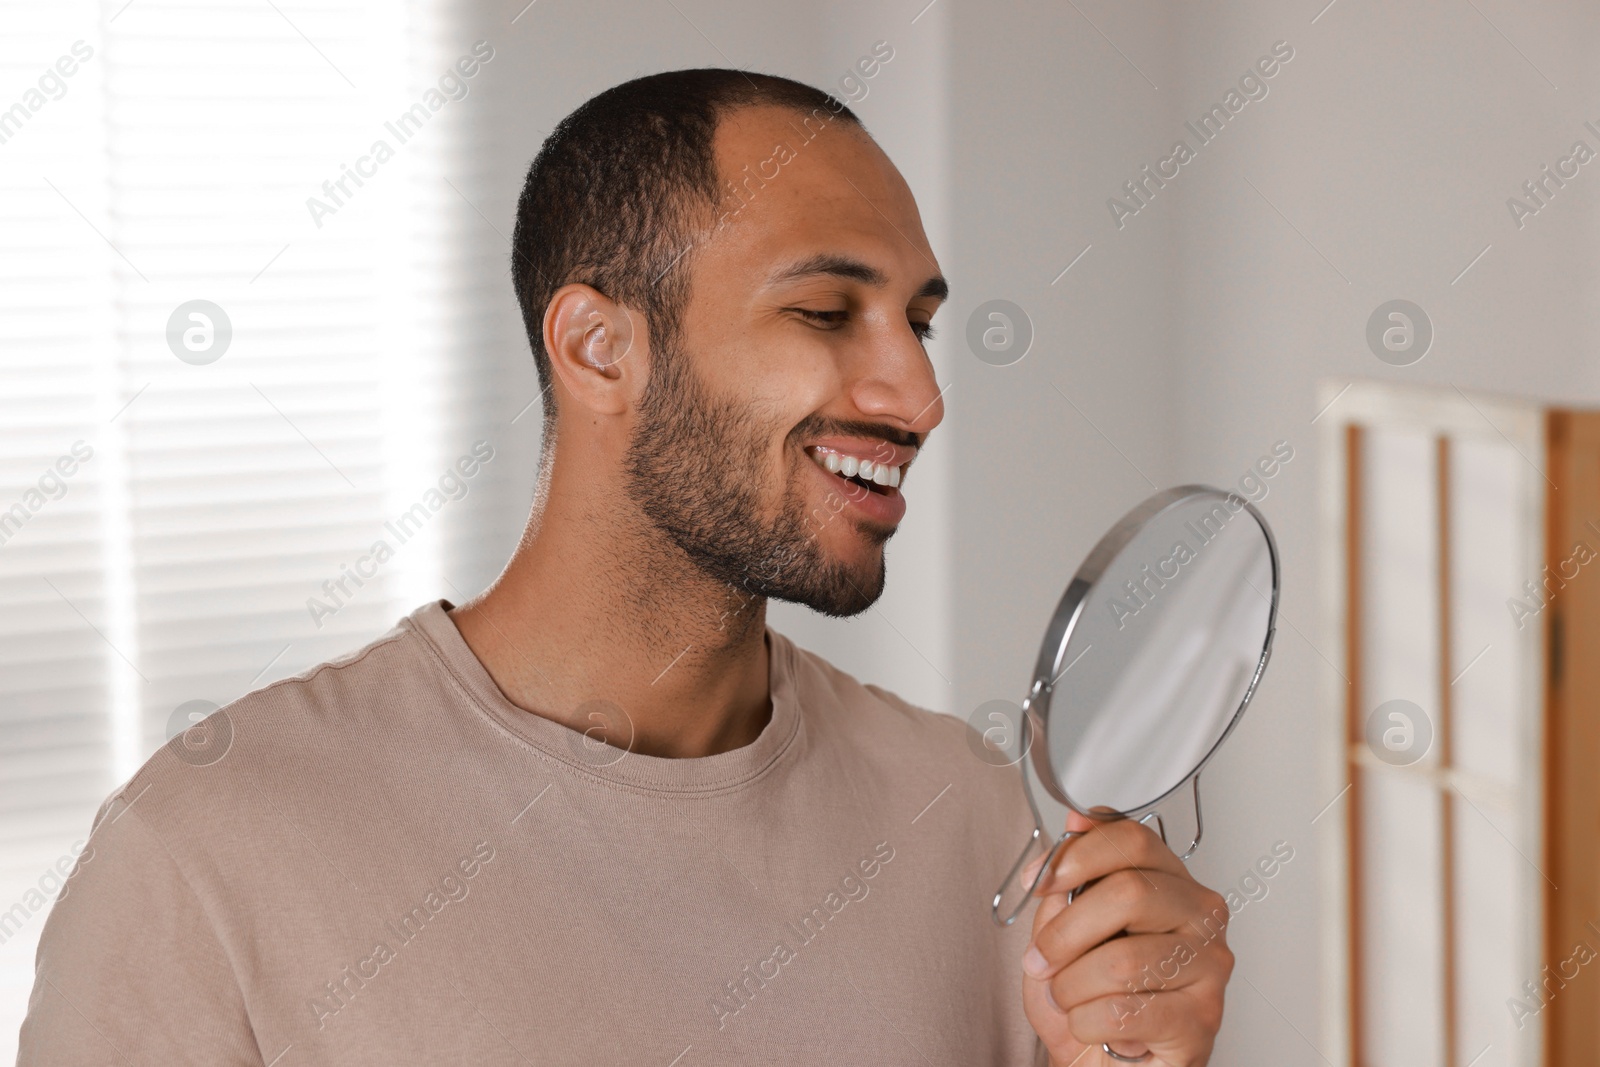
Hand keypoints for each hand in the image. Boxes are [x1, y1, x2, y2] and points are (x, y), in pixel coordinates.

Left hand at [1019, 811, 1232, 1065]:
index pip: (1134, 839)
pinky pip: (1124, 1011)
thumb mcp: (1065, 930)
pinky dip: (1087, 1022)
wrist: (1103, 1063)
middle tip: (1042, 960)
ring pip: (1122, 960)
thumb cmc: (1090, 998)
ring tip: (1070, 999)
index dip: (1079, 855)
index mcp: (1169, 882)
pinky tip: (1094, 1024)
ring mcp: (1208, 967)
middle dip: (1066, 933)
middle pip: (1129, 892)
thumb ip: (1069, 880)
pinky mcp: (1201, 1019)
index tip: (1044, 881)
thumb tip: (1074, 823)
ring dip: (1072, 987)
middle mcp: (1200, 916)